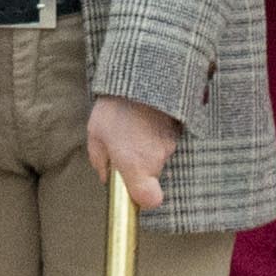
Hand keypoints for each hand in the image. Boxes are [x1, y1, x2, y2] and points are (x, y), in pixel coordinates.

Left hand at [83, 95, 182, 211]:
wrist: (142, 76)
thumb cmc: (115, 109)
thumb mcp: (96, 135)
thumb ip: (100, 161)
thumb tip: (106, 176)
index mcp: (135, 166)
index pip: (151, 199)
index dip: (144, 198)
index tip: (134, 191)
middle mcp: (156, 160)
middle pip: (152, 175)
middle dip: (140, 166)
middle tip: (126, 146)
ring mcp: (171, 145)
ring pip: (159, 157)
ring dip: (149, 147)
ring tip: (135, 128)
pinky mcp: (179, 130)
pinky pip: (167, 141)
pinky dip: (158, 135)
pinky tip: (147, 120)